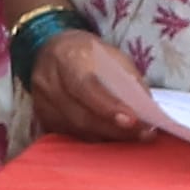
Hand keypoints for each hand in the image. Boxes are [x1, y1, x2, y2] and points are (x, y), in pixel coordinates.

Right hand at [26, 24, 167, 143]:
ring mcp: (42, 103)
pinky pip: (69, 135)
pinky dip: (93, 139)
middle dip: (114, 129)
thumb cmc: (88, 53)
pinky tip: (110, 139)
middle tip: (142, 135)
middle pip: (81, 115)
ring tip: (131, 138)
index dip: (109, 107)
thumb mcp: (111, 55)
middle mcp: (49, 82)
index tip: (133, 121)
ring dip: (107, 138)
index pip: (86, 87)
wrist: (52, 49)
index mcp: (67, 58)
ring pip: (75, 130)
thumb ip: (127, 80)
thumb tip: (147, 110)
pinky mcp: (42, 118)